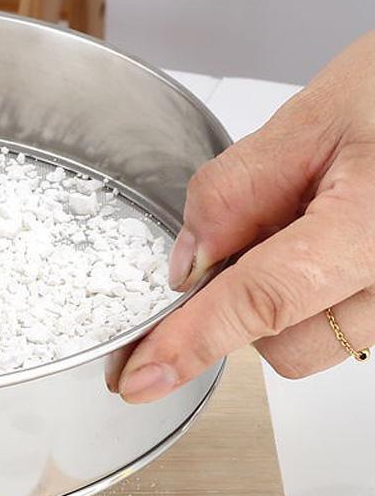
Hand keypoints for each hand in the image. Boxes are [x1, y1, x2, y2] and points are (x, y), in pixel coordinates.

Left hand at [117, 30, 374, 401]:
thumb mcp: (311, 120)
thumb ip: (236, 192)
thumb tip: (188, 266)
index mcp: (374, 227)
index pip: (263, 299)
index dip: (194, 340)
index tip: (143, 375)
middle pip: (285, 344)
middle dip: (241, 303)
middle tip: (250, 227)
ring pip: (310, 344)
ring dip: (277, 299)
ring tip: (303, 219)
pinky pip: (335, 324)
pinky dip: (304, 293)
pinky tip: (319, 236)